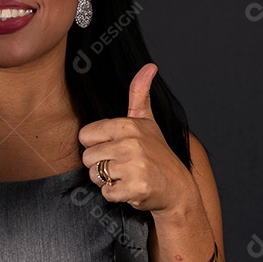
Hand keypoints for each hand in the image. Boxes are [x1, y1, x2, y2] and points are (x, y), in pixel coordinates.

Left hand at [78, 64, 197, 214]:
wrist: (177, 188)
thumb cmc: (157, 153)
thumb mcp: (147, 121)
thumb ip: (140, 94)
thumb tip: (150, 66)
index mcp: (127, 125)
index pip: (85, 136)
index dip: (97, 145)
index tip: (115, 148)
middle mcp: (130, 143)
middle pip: (87, 158)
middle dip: (101, 165)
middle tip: (123, 165)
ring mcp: (133, 167)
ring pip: (94, 176)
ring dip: (108, 181)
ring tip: (127, 176)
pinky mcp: (135, 188)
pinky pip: (106, 193)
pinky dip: (116, 195)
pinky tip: (131, 188)